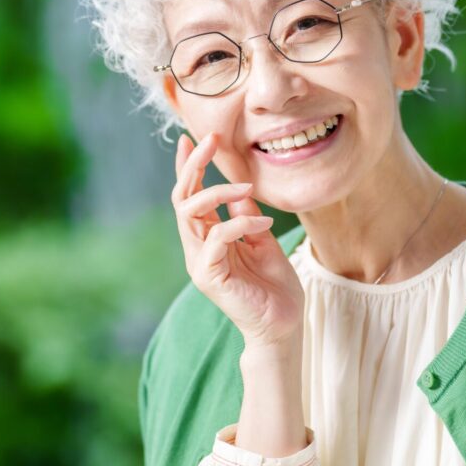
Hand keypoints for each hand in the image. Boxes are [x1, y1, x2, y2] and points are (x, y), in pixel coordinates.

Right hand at [171, 131, 304, 348]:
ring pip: (190, 212)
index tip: (192, 140)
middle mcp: (197, 248)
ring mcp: (200, 262)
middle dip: (194, 165)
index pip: (190, 196)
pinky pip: (216, 237)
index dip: (188, 167)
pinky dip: (240, 223)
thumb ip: (246, 216)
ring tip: (247, 187)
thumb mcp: (262, 240)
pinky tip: (264, 224)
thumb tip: (239, 189)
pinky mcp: (209, 276)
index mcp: (207, 238)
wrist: (283, 325)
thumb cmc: (275, 287)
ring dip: (218, 191)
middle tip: (211, 140)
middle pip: (182, 198)